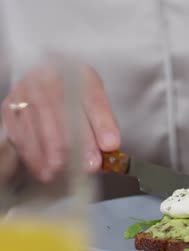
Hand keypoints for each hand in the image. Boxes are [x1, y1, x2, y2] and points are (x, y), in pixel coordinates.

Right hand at [0, 64, 119, 181]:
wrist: (45, 89)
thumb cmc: (76, 102)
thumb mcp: (95, 107)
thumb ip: (104, 125)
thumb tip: (110, 146)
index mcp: (78, 74)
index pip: (91, 97)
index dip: (102, 122)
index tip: (111, 145)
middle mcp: (49, 77)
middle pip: (61, 109)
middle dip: (77, 141)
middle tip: (88, 165)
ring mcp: (25, 91)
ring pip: (37, 120)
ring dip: (51, 151)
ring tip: (64, 171)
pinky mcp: (9, 108)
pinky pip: (19, 132)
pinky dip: (32, 155)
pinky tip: (43, 170)